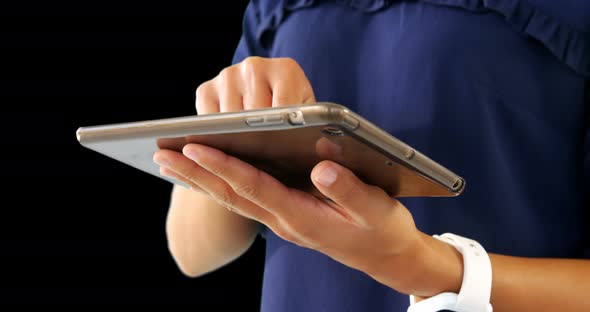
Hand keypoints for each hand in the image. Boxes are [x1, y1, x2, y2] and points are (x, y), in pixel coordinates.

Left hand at [154, 57, 462, 295]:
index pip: (254, 187)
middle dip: (196, 173)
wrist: (384, 255)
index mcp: (301, 216)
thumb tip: (321, 166)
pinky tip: (205, 174)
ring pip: (232, 198)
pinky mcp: (283, 214)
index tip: (196, 148)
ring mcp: (280, 219)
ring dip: (200, 180)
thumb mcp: (374, 210)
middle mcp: (283, 220)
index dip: (225, 167)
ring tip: (170, 162)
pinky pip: (244, 198)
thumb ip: (348, 189)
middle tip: (162, 153)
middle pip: (231, 195)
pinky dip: (220, 184)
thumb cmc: (380, 229)